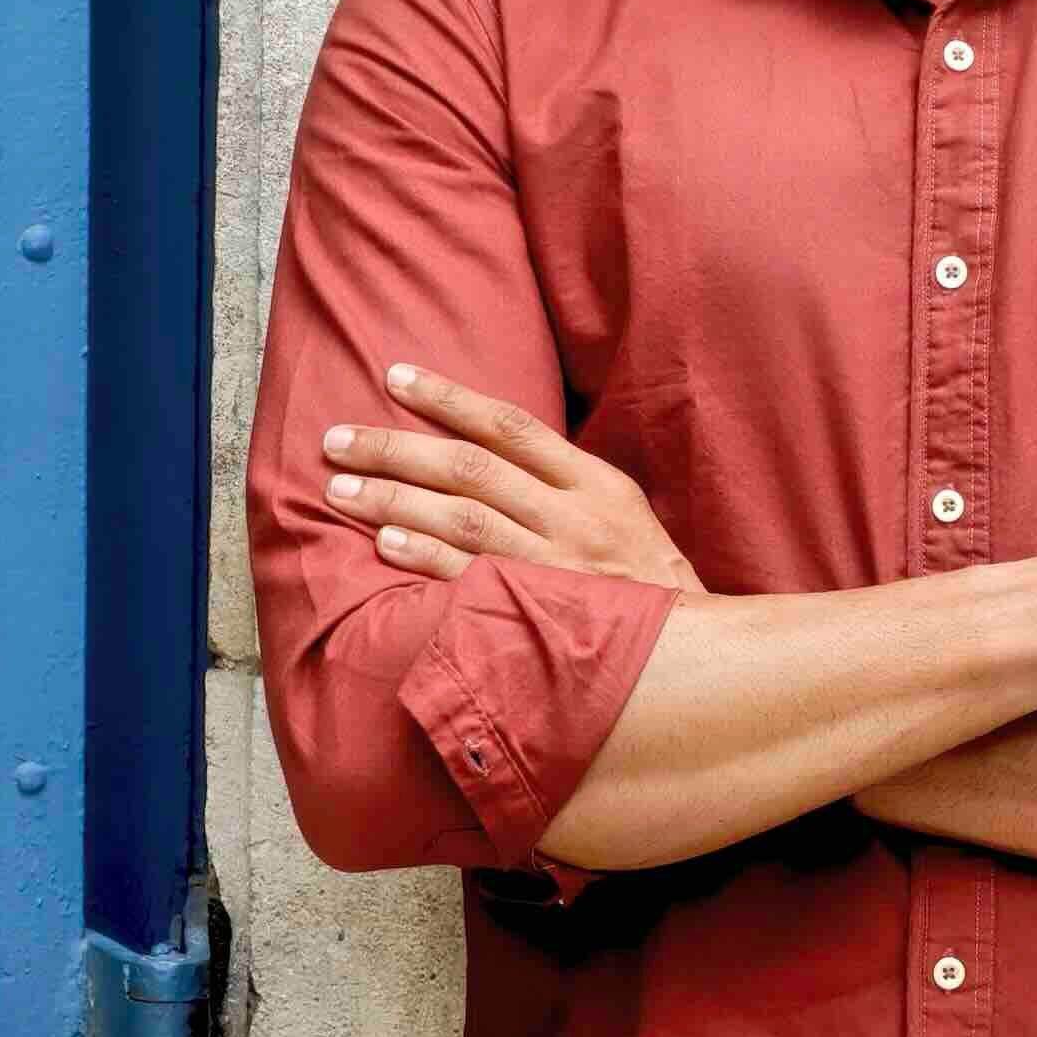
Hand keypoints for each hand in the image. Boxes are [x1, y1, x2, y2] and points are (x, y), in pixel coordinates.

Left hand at [321, 363, 703, 593]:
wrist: (699, 658)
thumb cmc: (649, 584)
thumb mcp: (622, 515)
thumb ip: (563, 484)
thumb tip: (489, 451)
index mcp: (596, 484)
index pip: (510, 425)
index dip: (448, 398)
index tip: (394, 378)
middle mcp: (575, 518)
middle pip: (472, 468)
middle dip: (397, 449)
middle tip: (338, 441)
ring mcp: (558, 569)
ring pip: (465, 519)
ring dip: (396, 501)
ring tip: (342, 490)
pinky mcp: (542, 617)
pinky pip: (474, 581)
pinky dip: (428, 559)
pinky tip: (386, 544)